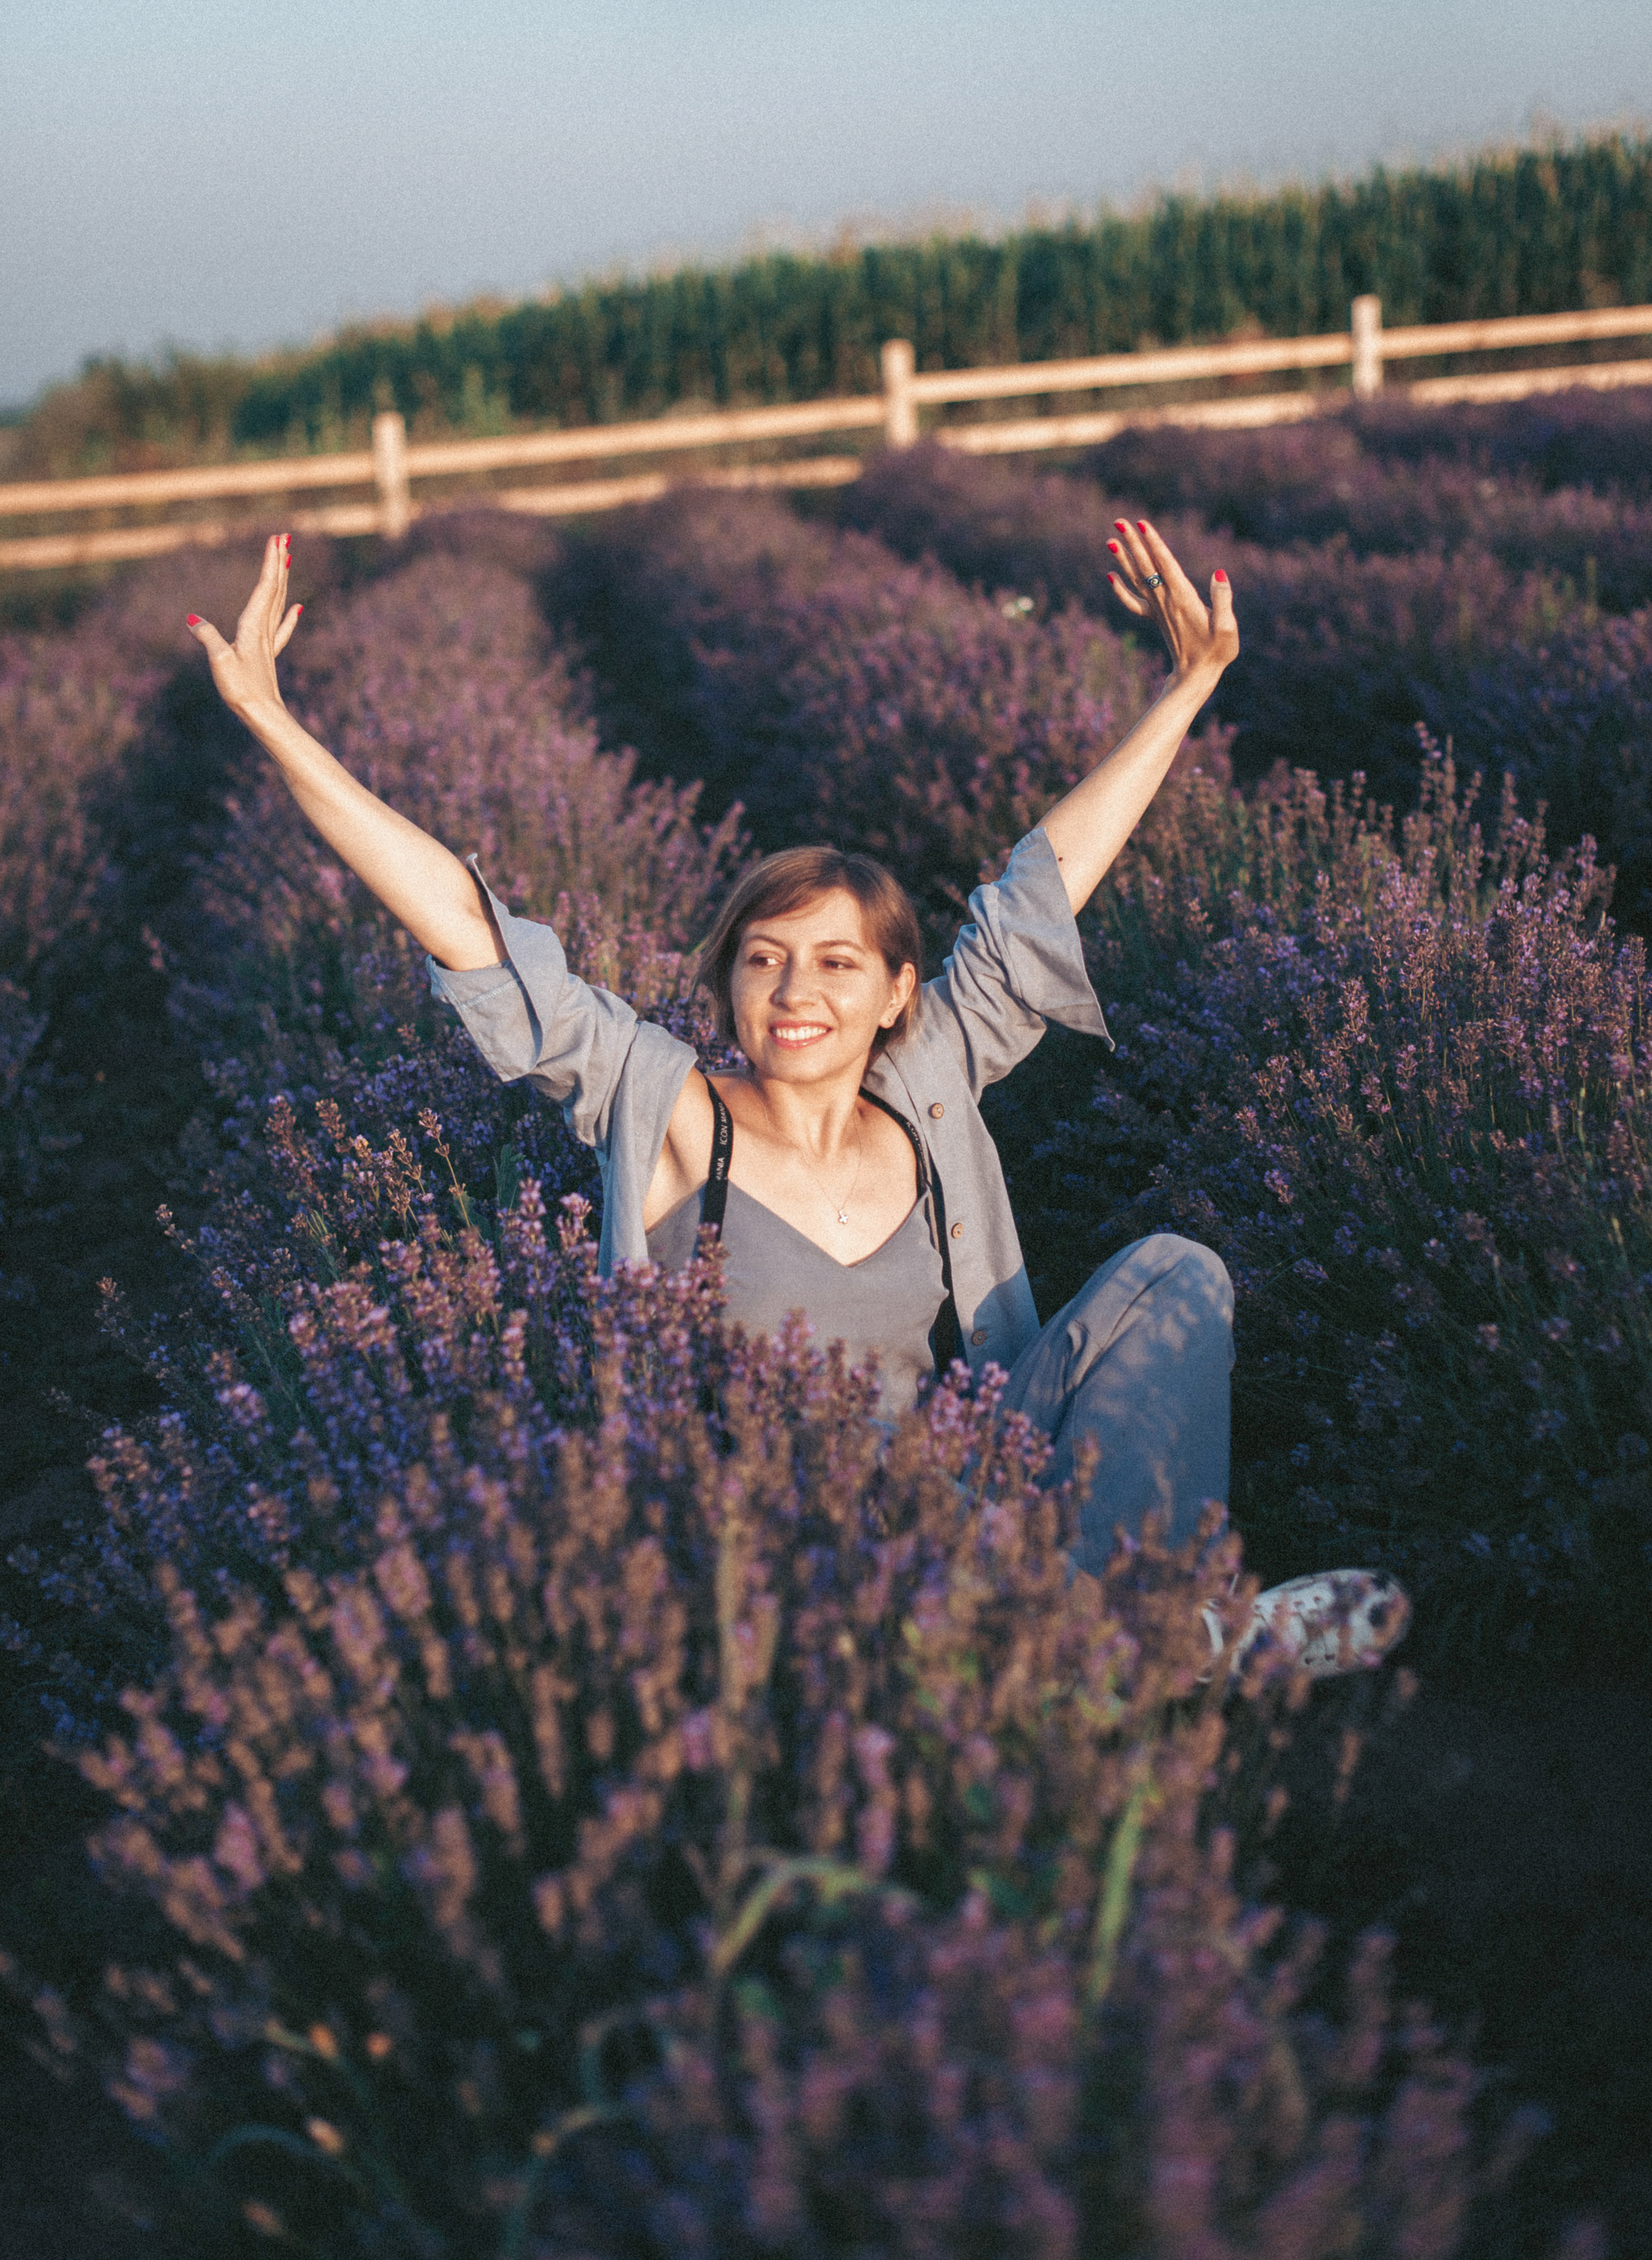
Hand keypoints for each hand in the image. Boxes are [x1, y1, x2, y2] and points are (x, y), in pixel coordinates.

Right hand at [186, 533, 302, 716]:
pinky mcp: (268, 655)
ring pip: (278, 603)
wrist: (263, 716)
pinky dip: (289, 614)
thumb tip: (192, 618)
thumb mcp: (219, 662)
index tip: (276, 539)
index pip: (264, 587)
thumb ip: (208, 638)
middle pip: (274, 589)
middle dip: (278, 562)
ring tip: (287, 560)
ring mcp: (268, 643)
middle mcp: (264, 631)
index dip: (270, 562)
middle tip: (283, 537)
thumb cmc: (241, 691)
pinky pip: (281, 629)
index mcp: (253, 627)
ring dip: (282, 579)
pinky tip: (298, 606)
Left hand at [1105, 518, 1238, 683]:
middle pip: (1146, 566)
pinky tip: (1110, 575)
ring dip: (1124, 558)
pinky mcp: (1156, 618)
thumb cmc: (1216, 652)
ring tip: (1111, 539)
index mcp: (1183, 598)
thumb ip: (1222, 599)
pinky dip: (1120, 589)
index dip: (1154, 543)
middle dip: (1133, 542)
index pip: (1165, 564)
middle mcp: (1166, 601)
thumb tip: (1219, 573)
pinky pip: (1133, 602)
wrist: (1196, 676)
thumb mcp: (1227, 627)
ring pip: (1137, 579)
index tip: (1142, 524)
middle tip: (1119, 521)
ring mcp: (1158, 610)